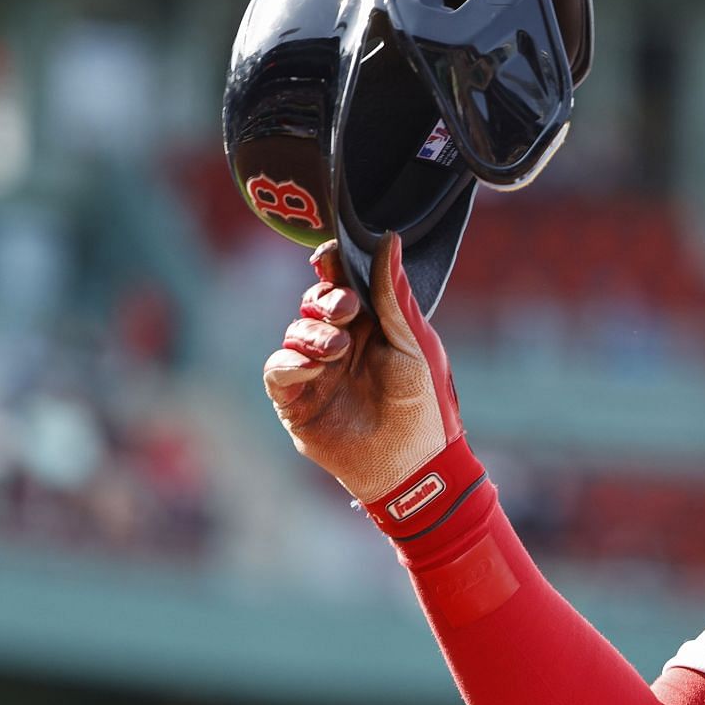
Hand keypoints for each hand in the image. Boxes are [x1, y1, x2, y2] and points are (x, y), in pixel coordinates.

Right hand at [263, 234, 482, 536]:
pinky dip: (291, 361)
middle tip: (345, 309)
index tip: (328, 255)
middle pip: (315, 301)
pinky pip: (279, 370)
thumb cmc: (425, 404)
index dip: (332, 266)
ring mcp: (317, 371)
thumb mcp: (413, 343)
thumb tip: (388, 240)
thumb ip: (394, 296)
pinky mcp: (297, 401)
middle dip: (325, 298)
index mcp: (372, 325)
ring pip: (295, 331)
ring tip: (337, 348)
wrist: (416, 465)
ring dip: (312, 332)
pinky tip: (313, 365)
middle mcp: (341, 342)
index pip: (343, 283)